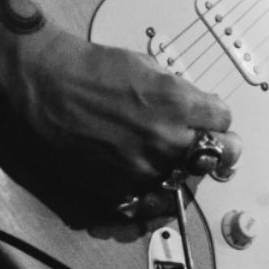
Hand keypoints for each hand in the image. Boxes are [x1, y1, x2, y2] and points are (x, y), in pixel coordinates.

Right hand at [9, 28, 242, 215]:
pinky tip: (154, 183)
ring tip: (171, 160)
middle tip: (208, 146)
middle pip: (221, 156)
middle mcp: (168, 139)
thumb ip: (176, 91)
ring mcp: (145, 168)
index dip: (216, 117)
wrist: (45, 87)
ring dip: (183, 170)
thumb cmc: (89, 69)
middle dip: (218, 148)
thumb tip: (190, 106)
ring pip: (189, 180)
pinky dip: (157, 193)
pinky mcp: (121, 188)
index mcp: (178, 103)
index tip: (209, 119)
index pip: (224, 120)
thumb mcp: (146, 65)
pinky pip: (155, 202)